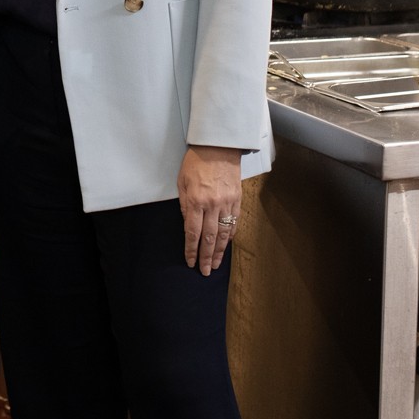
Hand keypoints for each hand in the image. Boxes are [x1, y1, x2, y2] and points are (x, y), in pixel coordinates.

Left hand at [179, 145, 241, 275]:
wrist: (219, 146)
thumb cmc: (196, 162)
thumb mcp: (182, 182)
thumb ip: (184, 205)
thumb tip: (187, 224)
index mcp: (196, 201)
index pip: (192, 233)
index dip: (191, 250)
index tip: (189, 262)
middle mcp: (212, 205)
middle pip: (209, 238)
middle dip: (205, 257)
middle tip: (204, 272)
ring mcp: (227, 203)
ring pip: (223, 234)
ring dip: (218, 252)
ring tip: (215, 265)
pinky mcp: (237, 200)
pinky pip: (234, 223)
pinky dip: (230, 236)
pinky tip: (225, 245)